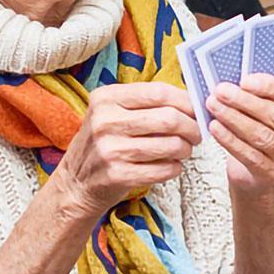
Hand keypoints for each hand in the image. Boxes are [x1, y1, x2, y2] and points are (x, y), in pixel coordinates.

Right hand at [56, 83, 200, 216]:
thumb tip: (191, 101)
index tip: (196, 110)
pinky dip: (175, 168)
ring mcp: (110, 149)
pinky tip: (170, 166)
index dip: (185, 101)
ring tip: (183, 150)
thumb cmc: (103, 142)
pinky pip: (164, 170)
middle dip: (192, 127)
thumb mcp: (112, 112)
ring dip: (185, 149)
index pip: (159, 92)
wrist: (76, 181)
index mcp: (106, 98)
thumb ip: (144, 103)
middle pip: (169, 118)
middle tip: (196, 134)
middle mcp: (105, 121)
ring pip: (171, 145)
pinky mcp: (117, 175)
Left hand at [205, 74, 273, 193]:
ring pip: (261, 136)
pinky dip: (229, 139)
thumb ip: (263, 95)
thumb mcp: (271, 110)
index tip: (244, 81)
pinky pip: (250, 155)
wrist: (259, 173)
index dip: (270, 87)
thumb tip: (237, 81)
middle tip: (221, 91)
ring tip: (214, 106)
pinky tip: (215, 127)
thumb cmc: (265, 130)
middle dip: (245, 101)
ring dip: (233, 118)